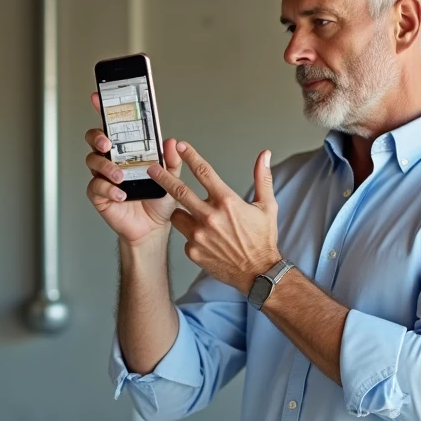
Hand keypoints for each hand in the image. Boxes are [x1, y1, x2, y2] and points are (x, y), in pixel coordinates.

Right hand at [84, 92, 182, 245]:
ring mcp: (103, 176)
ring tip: (121, 176)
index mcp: (128, 150)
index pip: (114, 125)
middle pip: (95, 138)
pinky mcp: (99, 194)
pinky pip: (95, 186)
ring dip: (106, 166)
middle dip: (98, 137)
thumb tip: (172, 142)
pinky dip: (107, 189)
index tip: (98, 97)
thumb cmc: (159, 200)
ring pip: (93, 161)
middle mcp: (113, 159)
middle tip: (108, 143)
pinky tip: (120, 194)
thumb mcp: (172, 178)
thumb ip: (172, 160)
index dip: (104, 109)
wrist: (153, 228)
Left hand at [147, 141, 280, 294]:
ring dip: (179, 210)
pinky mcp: (193, 250)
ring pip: (177, 215)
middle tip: (153, 168)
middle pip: (179, 191)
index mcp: (227, 202)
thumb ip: (262, 178)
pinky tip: (204, 238)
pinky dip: (190, 233)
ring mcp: (199, 235)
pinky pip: (184, 236)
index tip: (180, 147)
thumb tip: (264, 155)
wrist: (258, 273)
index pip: (204, 172)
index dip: (190, 156)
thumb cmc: (263, 239)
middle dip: (163, 177)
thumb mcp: (267, 206)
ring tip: (190, 214)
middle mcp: (210, 217)